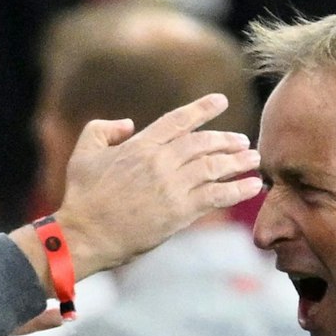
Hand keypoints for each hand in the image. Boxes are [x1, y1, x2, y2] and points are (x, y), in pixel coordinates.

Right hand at [51, 93, 261, 281]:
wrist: (85, 234)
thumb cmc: (82, 196)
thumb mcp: (84, 152)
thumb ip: (104, 130)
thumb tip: (127, 124)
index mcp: (140, 144)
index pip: (178, 120)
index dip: (202, 109)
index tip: (221, 101)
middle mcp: (161, 161)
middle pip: (204, 143)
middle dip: (227, 139)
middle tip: (243, 141)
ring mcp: (172, 186)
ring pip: (215, 167)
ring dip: (238, 162)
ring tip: (254, 159)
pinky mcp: (180, 212)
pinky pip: (217, 196)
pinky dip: (238, 189)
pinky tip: (253, 186)